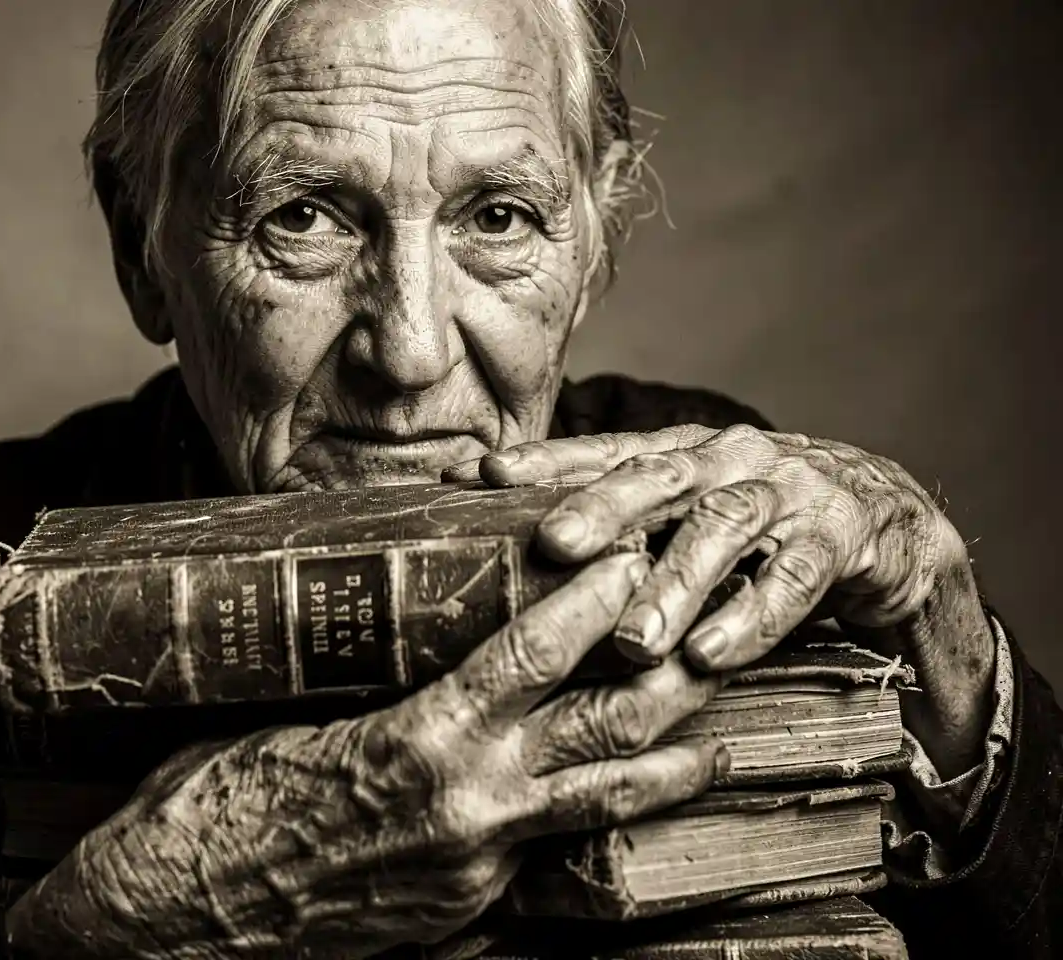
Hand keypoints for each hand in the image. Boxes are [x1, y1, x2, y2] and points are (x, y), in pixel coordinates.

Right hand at [3, 553, 726, 959]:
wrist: (178, 917)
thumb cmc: (215, 801)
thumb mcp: (296, 721)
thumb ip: (377, 693)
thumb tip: (419, 650)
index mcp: (417, 740)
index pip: (530, 656)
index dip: (592, 604)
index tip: (631, 560)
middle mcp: (464, 804)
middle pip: (598, 733)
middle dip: (666, 684)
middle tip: (714, 643)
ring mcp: (473, 865)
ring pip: (595, 806)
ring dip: (665, 772)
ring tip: (720, 750)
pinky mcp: (464, 908)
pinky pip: (537, 856)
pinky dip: (576, 822)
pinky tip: (601, 804)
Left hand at [443, 424, 997, 779]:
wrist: (886, 524)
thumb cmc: (761, 524)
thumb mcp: (689, 515)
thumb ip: (626, 528)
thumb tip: (523, 553)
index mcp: (683, 452)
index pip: (603, 452)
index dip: (544, 462)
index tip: (481, 476)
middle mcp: (729, 459)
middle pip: (659, 478)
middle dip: (602, 510)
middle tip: (552, 545)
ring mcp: (787, 491)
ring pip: (722, 530)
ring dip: (673, 585)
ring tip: (629, 641)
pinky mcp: (839, 534)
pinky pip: (792, 578)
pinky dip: (750, 618)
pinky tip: (708, 654)